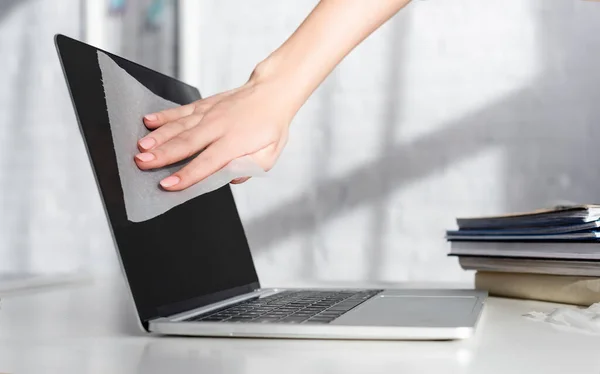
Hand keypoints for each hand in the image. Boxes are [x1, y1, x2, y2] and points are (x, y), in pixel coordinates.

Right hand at [134, 75, 296, 190]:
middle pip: (187, 142)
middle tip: (141, 163)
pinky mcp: (204, 105)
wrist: (272, 92)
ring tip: (141, 146)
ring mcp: (210, 113)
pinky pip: (181, 110)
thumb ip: (252, 167)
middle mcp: (219, 125)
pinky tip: (148, 121)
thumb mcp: (271, 153)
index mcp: (236, 141)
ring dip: (158, 136)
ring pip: (180, 126)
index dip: (187, 175)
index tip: (168, 185)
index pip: (208, 162)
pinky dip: (164, 115)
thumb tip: (232, 176)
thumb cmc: (271, 126)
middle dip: (162, 155)